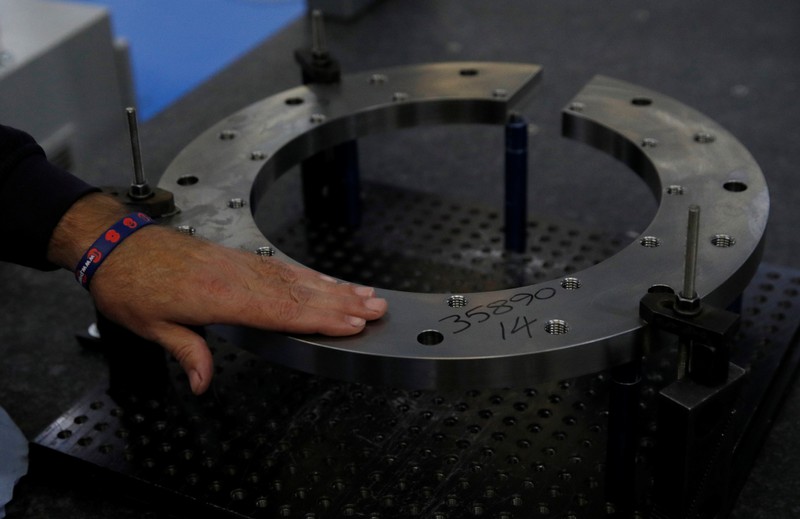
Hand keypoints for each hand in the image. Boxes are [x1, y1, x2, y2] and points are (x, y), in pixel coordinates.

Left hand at [48, 194, 386, 394]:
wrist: (116, 243)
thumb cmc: (131, 284)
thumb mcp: (152, 327)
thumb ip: (188, 352)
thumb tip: (205, 383)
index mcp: (219, 297)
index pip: (281, 312)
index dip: (320, 319)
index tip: (351, 324)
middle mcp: (238, 278)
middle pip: (300, 294)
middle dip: (342, 303)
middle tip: (378, 309)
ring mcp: (241, 265)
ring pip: (298, 279)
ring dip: (335, 288)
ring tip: (366, 294)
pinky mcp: (239, 258)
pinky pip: (283, 268)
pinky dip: (310, 275)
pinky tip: (327, 281)